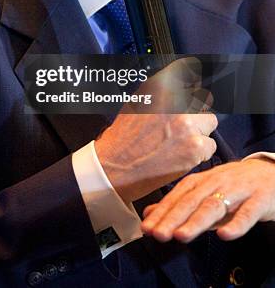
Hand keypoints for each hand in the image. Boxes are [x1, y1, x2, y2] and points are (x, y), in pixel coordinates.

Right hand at [94, 58, 217, 203]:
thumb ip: (161, 92)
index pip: (189, 71)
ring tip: (181, 141)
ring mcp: (188, 124)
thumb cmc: (122, 137)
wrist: (115, 167)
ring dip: (199, 130)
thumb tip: (182, 86)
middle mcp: (177, 101)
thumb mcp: (137, 102)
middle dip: (195, 110)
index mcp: (161, 86)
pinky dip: (200, 152)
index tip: (194, 84)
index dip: (193, 80)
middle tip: (183, 123)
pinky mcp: (196, 147)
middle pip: (203, 98)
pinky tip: (182, 155)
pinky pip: (210, 145)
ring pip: (210, 121)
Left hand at [142, 158, 274, 241]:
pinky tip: (225, 235)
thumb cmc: (235, 185)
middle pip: (192, 201)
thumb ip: (180, 204)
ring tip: (181, 235)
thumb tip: (150, 214)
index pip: (178, 196)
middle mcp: (217, 182)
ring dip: (197, 221)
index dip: (162, 212)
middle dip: (173, 218)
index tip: (147, 228)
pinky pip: (247, 213)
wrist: (271, 173)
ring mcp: (238, 190)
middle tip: (158, 234)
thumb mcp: (207, 192)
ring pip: (215, 206)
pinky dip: (236, 224)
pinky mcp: (259, 200)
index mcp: (203, 181)